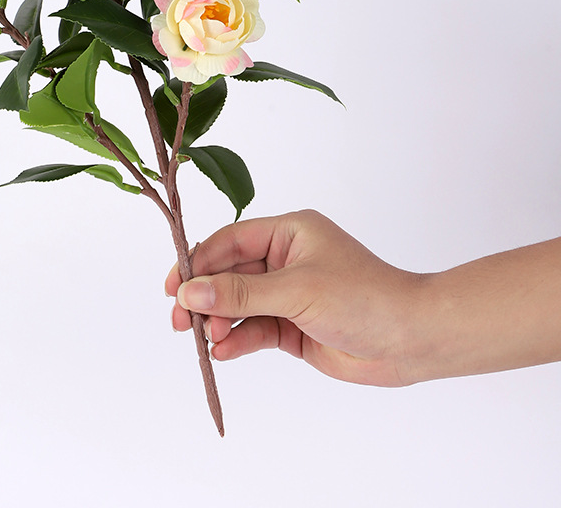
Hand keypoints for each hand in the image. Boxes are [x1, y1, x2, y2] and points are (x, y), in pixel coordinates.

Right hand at [166, 210, 423, 386]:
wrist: (412, 341)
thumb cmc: (363, 298)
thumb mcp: (296, 290)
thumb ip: (241, 293)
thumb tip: (190, 292)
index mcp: (288, 233)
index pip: (230, 241)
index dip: (199, 261)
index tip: (174, 286)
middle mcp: (284, 260)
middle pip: (229, 274)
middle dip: (204, 296)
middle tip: (180, 319)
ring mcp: (288, 295)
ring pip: (238, 305)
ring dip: (219, 321)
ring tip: (205, 339)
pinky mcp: (292, 327)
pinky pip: (254, 330)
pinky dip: (238, 340)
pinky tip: (224, 352)